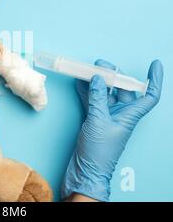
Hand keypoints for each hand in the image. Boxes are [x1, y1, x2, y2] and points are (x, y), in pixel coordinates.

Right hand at [61, 59, 162, 201]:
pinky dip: (87, 91)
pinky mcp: (94, 118)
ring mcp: (107, 116)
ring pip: (106, 93)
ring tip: (90, 69)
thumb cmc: (99, 151)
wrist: (86, 169)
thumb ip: (98, 98)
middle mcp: (121, 114)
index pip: (149, 95)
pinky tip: (80, 82)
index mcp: (130, 115)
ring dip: (99, 81)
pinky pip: (92, 100)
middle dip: (115, 75)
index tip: (154, 65)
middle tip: (102, 64)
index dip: (154, 80)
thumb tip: (98, 78)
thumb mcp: (98, 121)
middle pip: (123, 89)